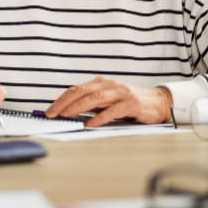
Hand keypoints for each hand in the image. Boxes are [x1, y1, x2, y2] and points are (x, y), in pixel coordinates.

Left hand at [45, 76, 171, 126]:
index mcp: (100, 83)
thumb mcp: (108, 100)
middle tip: (52, 114)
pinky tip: (92, 124)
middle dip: (64, 104)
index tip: (49, 111)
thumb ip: (91, 103)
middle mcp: (109, 85)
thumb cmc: (129, 102)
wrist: (158, 102)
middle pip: (82, 92)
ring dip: (78, 108)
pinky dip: (101, 117)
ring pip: (95, 98)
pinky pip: (113, 110)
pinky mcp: (132, 103)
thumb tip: (68, 112)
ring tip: (67, 116)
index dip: (61, 100)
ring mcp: (121, 93)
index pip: (76, 89)